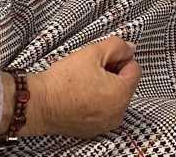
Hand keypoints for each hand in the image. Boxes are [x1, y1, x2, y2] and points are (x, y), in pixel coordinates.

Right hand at [20, 37, 139, 138]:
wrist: (40, 104)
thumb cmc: (65, 79)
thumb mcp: (93, 51)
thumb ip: (118, 46)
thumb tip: (130, 49)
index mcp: (121, 94)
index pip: (134, 69)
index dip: (120, 58)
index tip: (104, 57)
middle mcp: (118, 114)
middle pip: (125, 84)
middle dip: (113, 72)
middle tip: (92, 67)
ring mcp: (105, 125)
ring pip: (115, 97)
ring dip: (106, 86)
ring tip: (85, 80)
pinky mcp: (93, 130)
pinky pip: (104, 110)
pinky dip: (97, 101)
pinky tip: (81, 94)